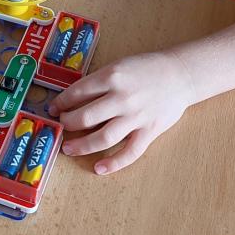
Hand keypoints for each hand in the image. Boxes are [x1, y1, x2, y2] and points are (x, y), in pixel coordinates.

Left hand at [47, 51, 195, 174]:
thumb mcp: (119, 66)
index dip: (61, 102)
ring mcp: (136, 116)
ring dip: (82, 146)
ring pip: (104, 137)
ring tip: (69, 149)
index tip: (54, 109)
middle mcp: (122, 97)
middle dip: (68, 124)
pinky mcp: (149, 131)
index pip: (78, 92)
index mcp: (112, 76)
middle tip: (61, 127)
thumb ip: (100, 81)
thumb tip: (74, 99)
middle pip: (86, 116)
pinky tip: (99, 168)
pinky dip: (114, 162)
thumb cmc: (147, 68)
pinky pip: (130, 152)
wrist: (180, 74)